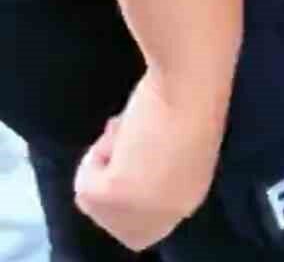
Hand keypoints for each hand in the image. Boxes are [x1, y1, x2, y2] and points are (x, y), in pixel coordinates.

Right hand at [75, 71, 224, 250]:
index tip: (133, 144)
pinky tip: (123, 128)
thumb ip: (153, 162)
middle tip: (127, 131)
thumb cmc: (189, 87)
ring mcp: (144, 210)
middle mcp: (169, 215)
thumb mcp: (173, 138)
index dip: (127, 180)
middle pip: (113, 217)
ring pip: (93, 201)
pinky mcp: (118, 196)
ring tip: (131, 125)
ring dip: (103, 158)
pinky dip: (94, 154)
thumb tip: (121, 162)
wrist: (192, 74)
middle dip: (110, 174)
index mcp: (188, 197)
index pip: (142, 217)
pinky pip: (83, 187)